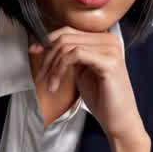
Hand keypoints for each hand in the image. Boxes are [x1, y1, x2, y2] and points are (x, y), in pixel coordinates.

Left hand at [30, 27, 145, 142]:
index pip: (69, 30)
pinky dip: (60, 69)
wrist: (119, 120)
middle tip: (41, 74)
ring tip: (50, 84)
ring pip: (67, 46)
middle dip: (47, 55)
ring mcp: (111, 49)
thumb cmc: (102, 99)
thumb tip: (46, 45)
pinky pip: (74, 55)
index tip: (34, 50)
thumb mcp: (82, 71)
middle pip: (66, 36)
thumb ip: (70, 56)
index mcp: (104, 40)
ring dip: (52, 66)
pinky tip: (57, 84)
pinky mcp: (109, 62)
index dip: (47, 39)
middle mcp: (110, 40)